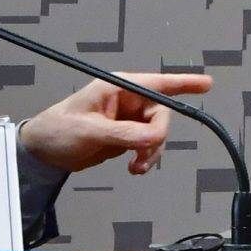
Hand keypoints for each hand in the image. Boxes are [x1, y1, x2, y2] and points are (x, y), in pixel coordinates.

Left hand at [18, 73, 214, 174]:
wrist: (43, 152)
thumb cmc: (58, 130)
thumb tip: (154, 137)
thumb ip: (123, 133)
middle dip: (156, 137)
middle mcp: (127, 100)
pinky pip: (147, 146)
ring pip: (156, 134)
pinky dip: (145, 158)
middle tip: (143, 155)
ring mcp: (127, 119)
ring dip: (151, 152)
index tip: (207, 84)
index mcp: (118, 87)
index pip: (157, 82)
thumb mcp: (90, 130)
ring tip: (136, 167)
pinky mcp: (125, 136)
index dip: (184, 83)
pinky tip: (135, 168)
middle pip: (160, 115)